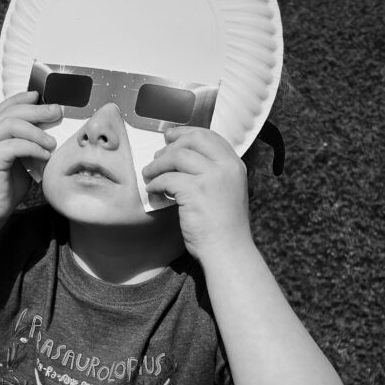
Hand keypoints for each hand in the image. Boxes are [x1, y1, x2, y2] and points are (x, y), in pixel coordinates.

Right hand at [0, 92, 61, 222]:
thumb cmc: (7, 187)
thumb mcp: (24, 162)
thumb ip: (33, 147)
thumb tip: (55, 137)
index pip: (7, 107)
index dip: (24, 98)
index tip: (42, 95)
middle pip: (12, 112)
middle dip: (37, 109)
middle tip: (57, 112)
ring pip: (11, 125)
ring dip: (36, 130)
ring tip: (52, 142)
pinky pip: (13, 146)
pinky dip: (32, 148)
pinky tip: (45, 156)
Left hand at [142, 127, 252, 261]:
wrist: (228, 251)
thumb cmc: (223, 227)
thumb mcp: (226, 191)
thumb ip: (213, 173)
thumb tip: (182, 157)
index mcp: (235, 165)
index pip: (210, 136)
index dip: (187, 133)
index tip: (171, 136)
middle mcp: (226, 167)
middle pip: (193, 140)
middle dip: (171, 145)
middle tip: (157, 155)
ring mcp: (212, 178)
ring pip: (177, 156)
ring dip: (158, 164)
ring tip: (149, 174)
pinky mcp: (195, 191)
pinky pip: (167, 178)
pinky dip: (156, 182)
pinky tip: (153, 189)